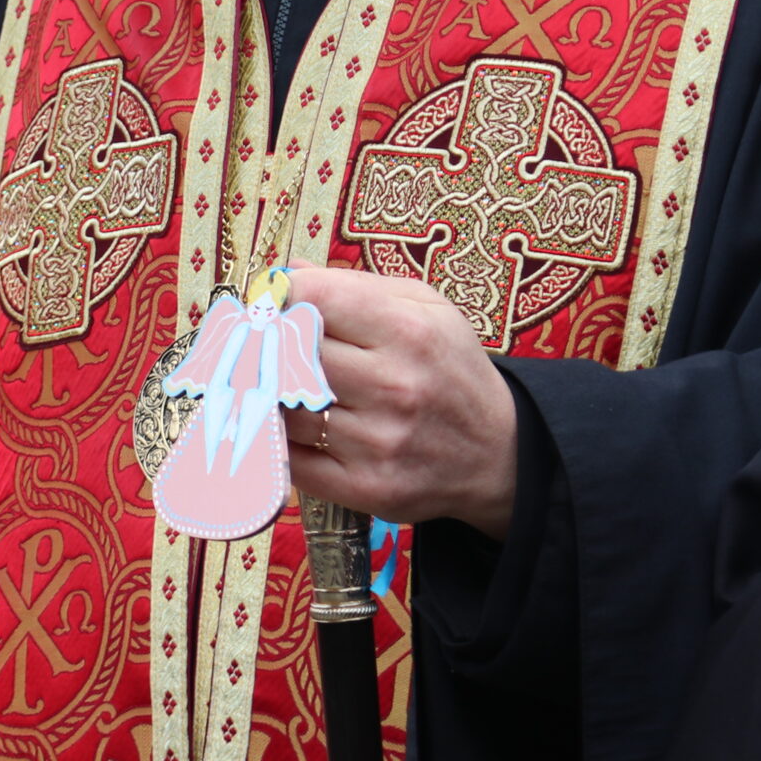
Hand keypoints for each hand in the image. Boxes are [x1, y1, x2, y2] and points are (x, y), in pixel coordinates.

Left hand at [279, 268, 517, 537]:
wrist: (498, 451)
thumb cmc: (451, 368)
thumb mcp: (426, 309)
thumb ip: (355, 285)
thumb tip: (287, 273)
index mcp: (408, 330)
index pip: (314, 298)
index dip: (282, 295)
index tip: (275, 301)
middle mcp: (394, 386)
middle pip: (291, 353)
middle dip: (268, 343)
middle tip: (263, 341)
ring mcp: (379, 441)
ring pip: (285, 408)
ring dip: (271, 394)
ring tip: (279, 383)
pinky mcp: (366, 488)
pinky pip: (292, 461)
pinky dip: (280, 442)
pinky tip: (288, 426)